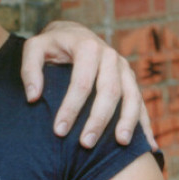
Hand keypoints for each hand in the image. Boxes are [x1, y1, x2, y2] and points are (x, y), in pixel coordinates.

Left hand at [20, 21, 156, 149]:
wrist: (73, 33)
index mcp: (87, 47)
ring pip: (131, 96)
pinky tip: (148, 146)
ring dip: (127, 121)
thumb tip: (33, 97)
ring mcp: (123, 68)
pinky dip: (145, 124)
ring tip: (120, 143)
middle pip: (109, 91)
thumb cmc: (51, 45)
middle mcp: (110, 56)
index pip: (81, 82)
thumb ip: (29, 70)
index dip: (70, 108)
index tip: (58, 131)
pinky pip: (140, 102)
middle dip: (98, 119)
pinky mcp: (130, 79)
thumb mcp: (34, 48)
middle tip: (85, 143)